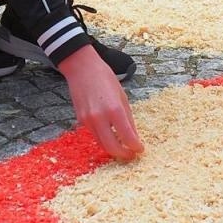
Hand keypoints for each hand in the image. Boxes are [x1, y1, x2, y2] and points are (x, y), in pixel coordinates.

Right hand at [57, 45, 143, 161]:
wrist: (81, 68)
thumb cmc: (104, 77)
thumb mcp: (122, 96)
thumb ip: (128, 118)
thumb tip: (134, 136)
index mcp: (114, 109)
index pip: (127, 137)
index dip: (136, 146)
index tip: (140, 149)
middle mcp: (99, 118)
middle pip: (112, 147)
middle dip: (123, 154)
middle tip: (131, 154)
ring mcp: (88, 120)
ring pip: (102, 144)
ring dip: (113, 148)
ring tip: (123, 147)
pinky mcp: (81, 120)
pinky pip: (95, 135)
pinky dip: (104, 139)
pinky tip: (111, 135)